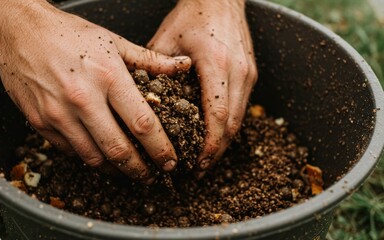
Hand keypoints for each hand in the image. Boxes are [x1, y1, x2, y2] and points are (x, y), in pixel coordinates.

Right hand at [0, 2, 190, 182]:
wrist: (18, 32)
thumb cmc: (68, 33)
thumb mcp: (113, 41)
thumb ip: (150, 60)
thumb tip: (181, 65)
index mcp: (108, 77)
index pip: (142, 123)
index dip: (160, 148)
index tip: (169, 161)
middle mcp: (84, 100)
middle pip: (119, 149)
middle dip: (140, 170)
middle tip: (151, 177)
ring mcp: (59, 114)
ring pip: (93, 157)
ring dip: (114, 170)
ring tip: (127, 170)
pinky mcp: (41, 123)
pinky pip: (70, 151)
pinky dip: (88, 157)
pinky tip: (99, 156)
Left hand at [148, 0, 256, 175]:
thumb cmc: (192, 15)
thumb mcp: (166, 38)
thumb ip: (155, 70)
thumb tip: (141, 99)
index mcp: (216, 63)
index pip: (218, 114)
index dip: (209, 143)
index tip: (197, 162)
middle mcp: (238, 71)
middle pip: (232, 123)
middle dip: (217, 150)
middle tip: (199, 169)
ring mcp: (248, 72)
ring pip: (240, 118)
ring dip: (224, 141)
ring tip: (205, 158)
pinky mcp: (250, 73)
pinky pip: (241, 106)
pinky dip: (229, 125)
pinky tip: (215, 135)